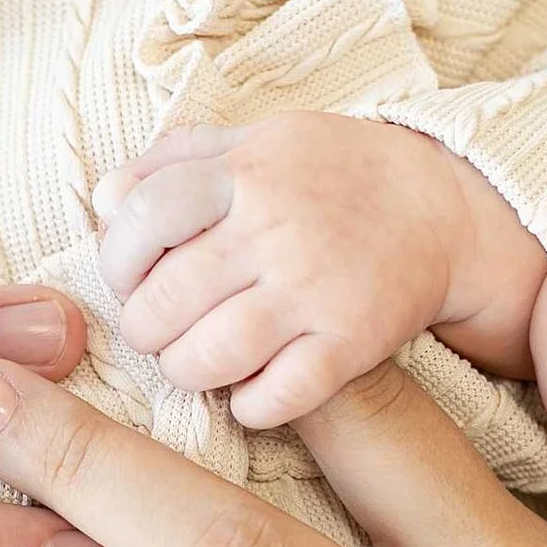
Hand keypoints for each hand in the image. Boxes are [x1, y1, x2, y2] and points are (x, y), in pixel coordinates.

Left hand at [95, 113, 546, 428]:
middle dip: (144, 328)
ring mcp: (315, 291)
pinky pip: (274, 398)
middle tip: (158, 329)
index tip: (128, 276)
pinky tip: (249, 390)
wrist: (443, 210)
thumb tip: (103, 200)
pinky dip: (247, 406)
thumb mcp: (258, 140)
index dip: (117, 258)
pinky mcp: (351, 344)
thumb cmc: (330, 176)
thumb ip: (174, 160)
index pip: (144, 216)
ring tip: (195, 359)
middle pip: (162, 304)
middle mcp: (277, 231)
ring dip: (184, 370)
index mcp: (247, 172)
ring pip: (206, 359)